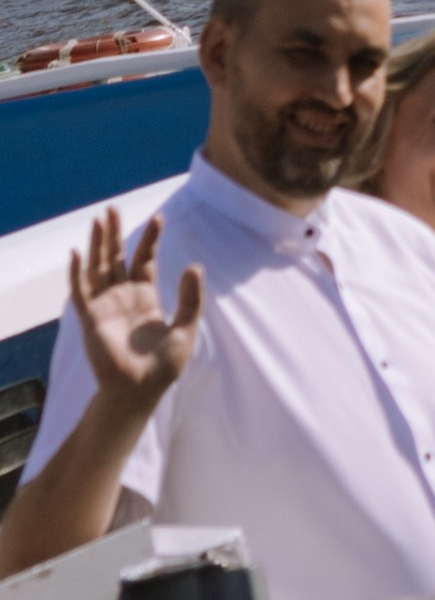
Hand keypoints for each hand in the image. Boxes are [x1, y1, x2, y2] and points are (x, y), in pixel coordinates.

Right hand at [67, 208, 201, 414]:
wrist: (140, 392)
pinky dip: (76, 272)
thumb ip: (191, 298)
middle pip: (117, 257)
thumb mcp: (186, 328)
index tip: (159, 217)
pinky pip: (80, 292)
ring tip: (98, 219)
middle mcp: (123, 297)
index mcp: (145, 297)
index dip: (150, 239)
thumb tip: (195, 265)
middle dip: (114, 233)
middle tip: (112, 208)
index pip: (145, 260)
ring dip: (97, 245)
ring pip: (98, 268)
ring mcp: (106, 307)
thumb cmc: (163, 367)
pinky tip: (75, 253)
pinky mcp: (91, 319)